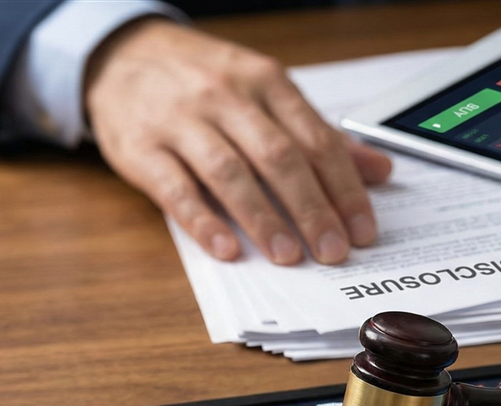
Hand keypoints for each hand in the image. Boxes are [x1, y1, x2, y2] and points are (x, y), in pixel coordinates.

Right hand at [84, 19, 391, 264]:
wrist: (121, 55)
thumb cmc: (198, 78)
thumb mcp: (262, 90)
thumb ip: (315, 132)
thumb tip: (379, 170)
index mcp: (264, 81)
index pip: (315, 138)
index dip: (343, 188)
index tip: (361, 229)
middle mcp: (225, 96)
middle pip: (278, 156)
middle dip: (311, 208)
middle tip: (332, 250)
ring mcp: (180, 122)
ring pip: (230, 172)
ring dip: (263, 218)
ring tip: (288, 255)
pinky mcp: (141, 148)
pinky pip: (175, 189)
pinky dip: (202, 220)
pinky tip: (225, 248)